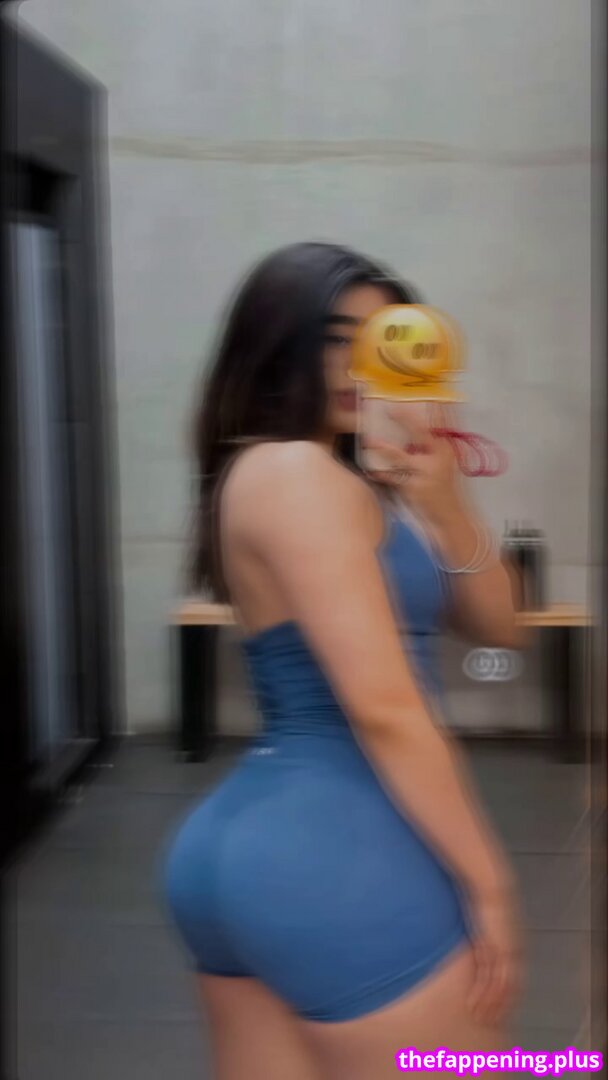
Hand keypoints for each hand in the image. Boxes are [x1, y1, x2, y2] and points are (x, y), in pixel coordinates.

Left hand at [363, 404, 462, 526]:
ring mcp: (427, 471)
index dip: (433, 404)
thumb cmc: (443, 488)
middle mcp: (439, 456)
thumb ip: (430, 446)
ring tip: (370, 440)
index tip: (423, 390)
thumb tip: (411, 428)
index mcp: (446, 447)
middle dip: (405, 417)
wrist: (451, 517)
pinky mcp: (415, 487)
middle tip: (390, 406)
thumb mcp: (443, 464)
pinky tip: (371, 469)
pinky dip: (381, 473)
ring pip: (401, 455)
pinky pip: (393, 478)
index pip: (442, 419)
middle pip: (421, 430)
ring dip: (383, 447)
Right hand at [467, 886, 523, 1024]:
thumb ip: (488, 938)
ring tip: (479, 1019)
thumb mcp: (490, 924)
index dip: (507, 998)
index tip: (498, 1010)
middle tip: (490, 1022)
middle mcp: (515, 956)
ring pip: (500, 989)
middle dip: (501, 1008)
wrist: (492, 887)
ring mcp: (506, 955)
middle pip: (511, 990)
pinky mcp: (495, 951)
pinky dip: (482, 996)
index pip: (514, 981)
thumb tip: (480, 943)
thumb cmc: (488, 902)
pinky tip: (473, 1005)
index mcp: (516, 950)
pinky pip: (489, 980)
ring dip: (490, 1006)